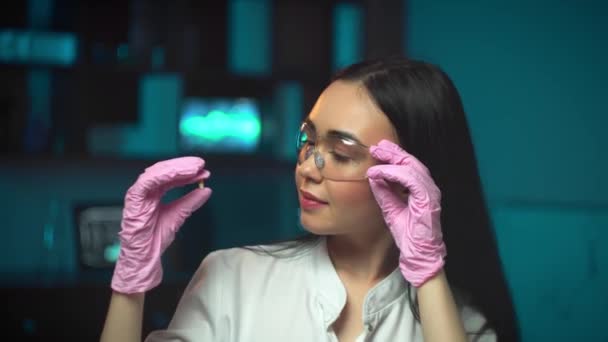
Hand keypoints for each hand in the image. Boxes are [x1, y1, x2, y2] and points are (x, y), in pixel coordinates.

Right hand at [111, 157, 211, 293]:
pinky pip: (147, 182)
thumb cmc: (154, 240)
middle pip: (164, 170)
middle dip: (184, 166)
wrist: (144, 258)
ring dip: (177, 168)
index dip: (188, 172)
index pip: (171, 177)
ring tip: (194, 168)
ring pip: (157, 172)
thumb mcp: (178, 216)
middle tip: (201, 164)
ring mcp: (138, 194)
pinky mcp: (133, 200)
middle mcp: (145, 191)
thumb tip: (206, 190)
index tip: (204, 170)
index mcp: (154, 193)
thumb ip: (190, 202)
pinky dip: (163, 175)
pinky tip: (179, 173)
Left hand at [367, 140, 445, 286]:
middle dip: (392, 152)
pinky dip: (394, 173)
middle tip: (376, 146)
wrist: (419, 254)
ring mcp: (430, 193)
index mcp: (421, 189)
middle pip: (410, 162)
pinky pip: (410, 180)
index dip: (393, 156)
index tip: (377, 150)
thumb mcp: (391, 209)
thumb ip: (384, 193)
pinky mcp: (427, 199)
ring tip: (377, 153)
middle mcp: (428, 188)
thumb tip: (373, 177)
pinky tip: (380, 172)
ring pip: (411, 167)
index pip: (408, 166)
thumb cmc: (408, 234)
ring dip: (392, 159)